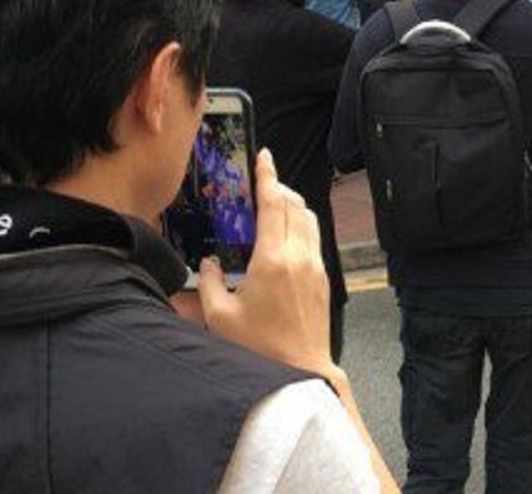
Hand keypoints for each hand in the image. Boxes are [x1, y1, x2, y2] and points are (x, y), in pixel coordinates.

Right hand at [199, 150, 333, 377]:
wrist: (301, 373)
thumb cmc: (260, 349)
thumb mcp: (220, 317)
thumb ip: (210, 282)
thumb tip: (208, 263)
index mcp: (273, 260)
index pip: (273, 204)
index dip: (267, 176)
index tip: (264, 157)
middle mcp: (300, 257)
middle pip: (295, 205)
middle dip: (279, 187)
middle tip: (262, 182)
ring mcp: (315, 268)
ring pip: (309, 219)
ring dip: (292, 204)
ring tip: (273, 204)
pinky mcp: (323, 280)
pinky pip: (314, 238)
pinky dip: (301, 225)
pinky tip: (285, 236)